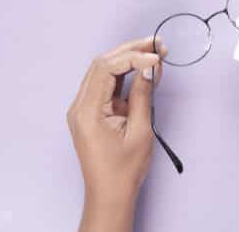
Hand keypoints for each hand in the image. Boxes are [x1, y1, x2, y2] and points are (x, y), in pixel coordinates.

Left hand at [67, 37, 165, 231]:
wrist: (110, 193)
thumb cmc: (124, 169)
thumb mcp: (140, 130)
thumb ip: (144, 94)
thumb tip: (150, 66)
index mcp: (87, 111)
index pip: (107, 69)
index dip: (134, 57)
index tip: (158, 57)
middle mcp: (80, 105)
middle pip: (102, 64)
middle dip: (131, 50)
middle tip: (157, 44)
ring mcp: (83, 108)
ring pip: (103, 71)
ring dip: (128, 58)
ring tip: (154, 51)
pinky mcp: (91, 111)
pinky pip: (106, 84)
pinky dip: (124, 74)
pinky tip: (143, 68)